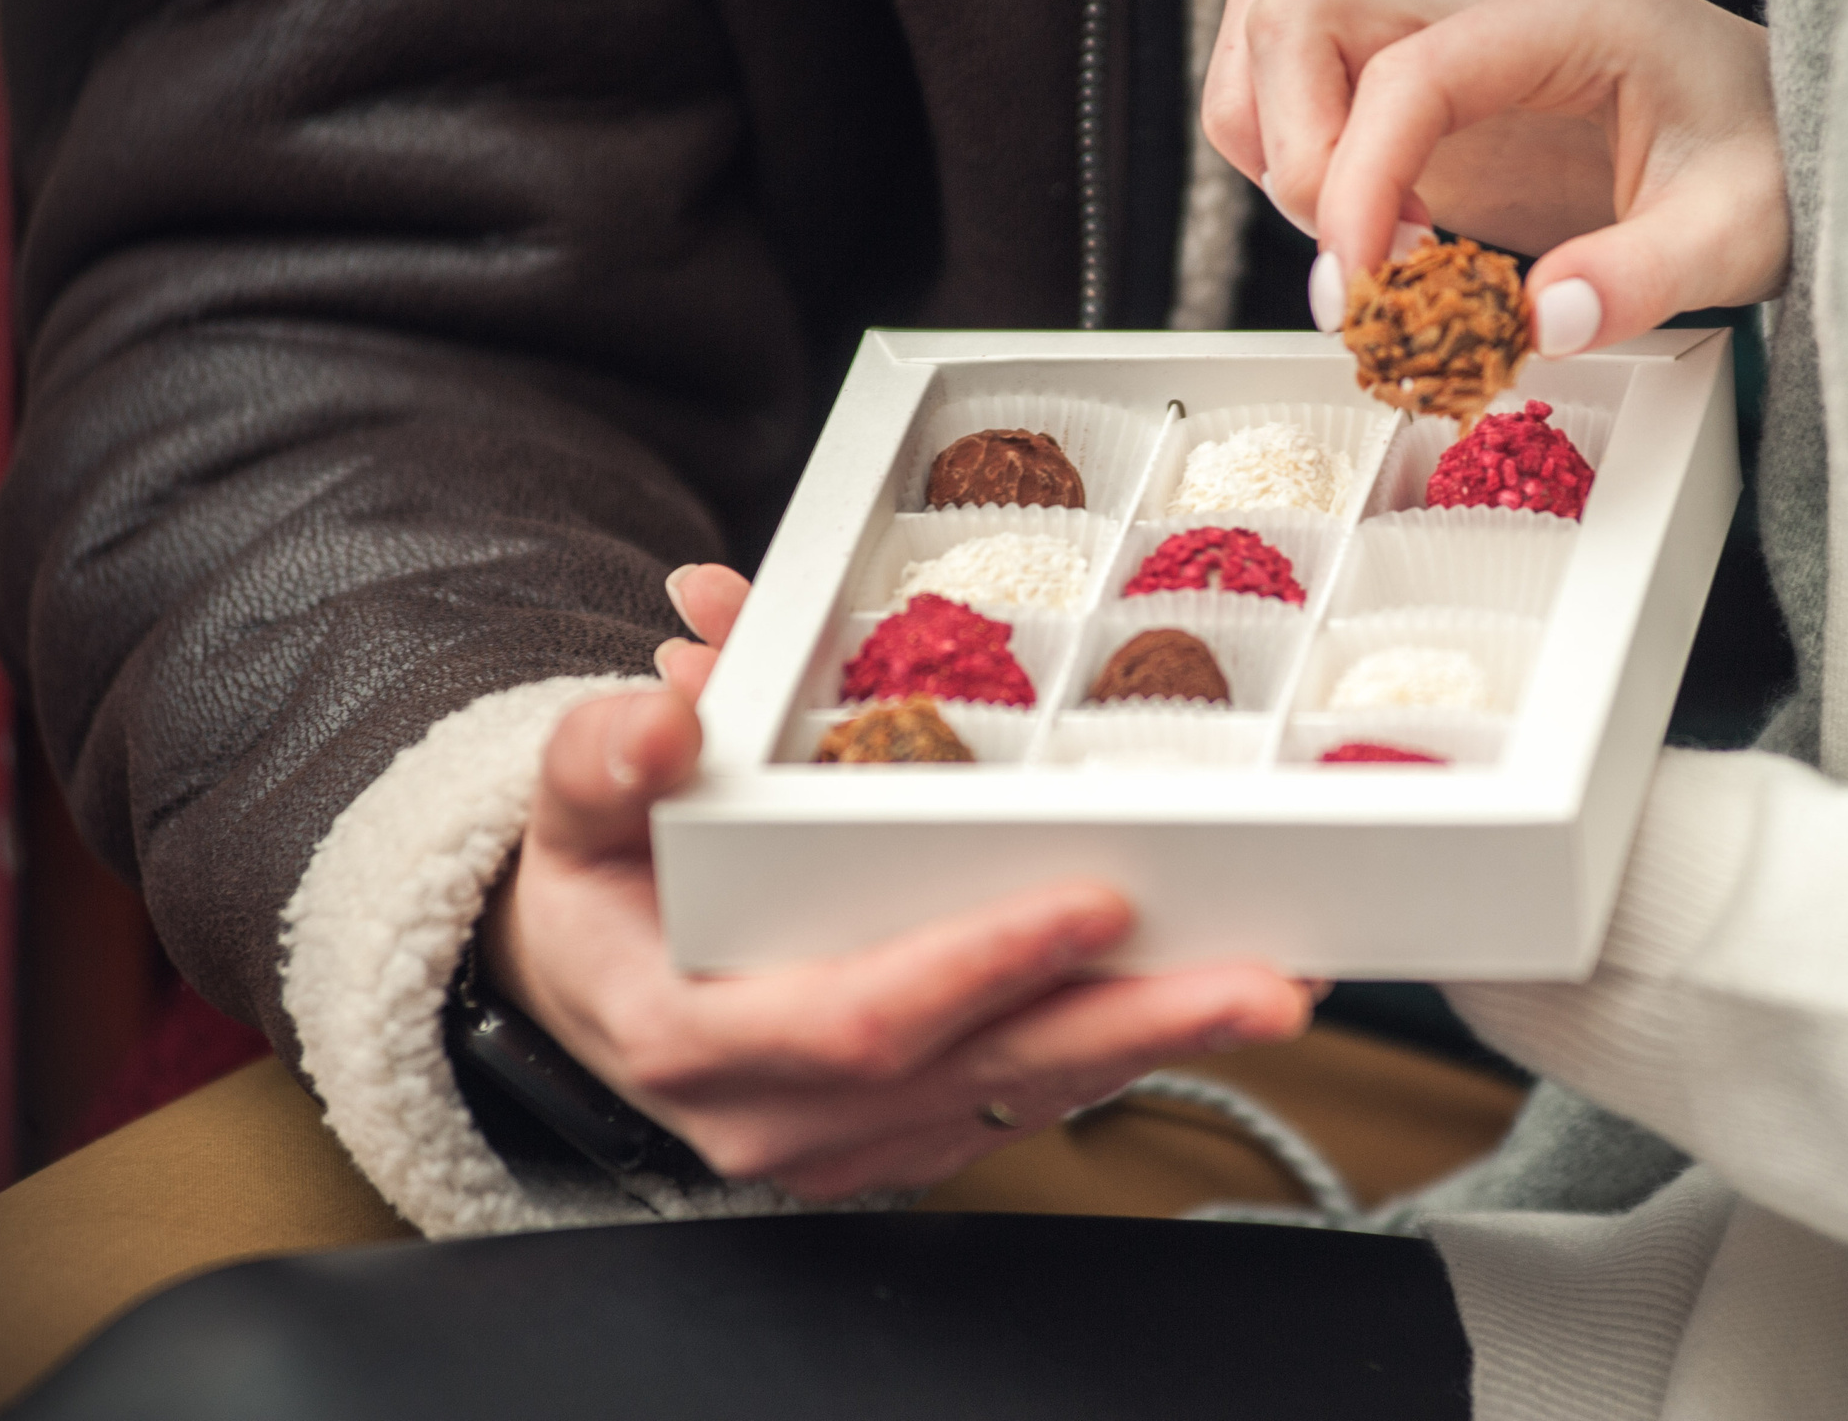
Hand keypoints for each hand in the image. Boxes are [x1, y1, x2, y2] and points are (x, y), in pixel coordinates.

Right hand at [478, 564, 1312, 1199]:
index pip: (856, 1019)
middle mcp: (781, 1114)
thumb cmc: (598, 887)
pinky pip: (1027, 1102)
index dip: (978, 965)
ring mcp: (852, 1142)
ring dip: (1158, 1045)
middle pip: (980, 1076)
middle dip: (1132, 1026)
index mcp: (694, 1035)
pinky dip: (1126, 1051)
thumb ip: (603, 759)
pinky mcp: (906, 1138)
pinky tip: (1213, 1001)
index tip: (1091, 901)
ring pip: (1023, 1100)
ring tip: (1275, 985)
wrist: (587, 988)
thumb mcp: (572, 811)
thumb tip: (670, 706)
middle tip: (1260, 979)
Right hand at [1202, 0, 1788, 355]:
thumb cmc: (1771, 166)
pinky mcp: (1420, 66)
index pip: (1408, 70)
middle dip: (1301, 157)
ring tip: (1360, 245)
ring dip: (1275, 142)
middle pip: (1302, 15)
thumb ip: (1646, 277)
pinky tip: (1362, 227)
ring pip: (1276, 19)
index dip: (1355, 182)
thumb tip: (1540, 326)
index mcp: (1572, 8)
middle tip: (1366, 274)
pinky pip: (1294, 61)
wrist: (1788, 134)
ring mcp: (1444, 19)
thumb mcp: (1742, 235)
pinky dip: (1283, 144)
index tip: (1362, 291)